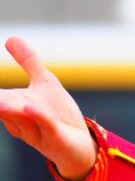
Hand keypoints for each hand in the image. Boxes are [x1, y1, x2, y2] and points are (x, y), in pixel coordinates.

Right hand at [0, 37, 95, 180]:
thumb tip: (10, 38)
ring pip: (19, 117)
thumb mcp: (45, 82)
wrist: (80, 143)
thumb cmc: (58, 113)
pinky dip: (37, 117)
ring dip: (8, 108)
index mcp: (13, 105)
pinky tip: (29, 107)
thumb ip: (28, 62)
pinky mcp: (54, 138)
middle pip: (1, 107)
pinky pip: (44, 126)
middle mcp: (19, 119)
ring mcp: (36, 130)